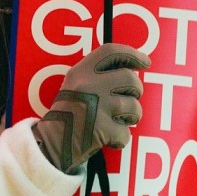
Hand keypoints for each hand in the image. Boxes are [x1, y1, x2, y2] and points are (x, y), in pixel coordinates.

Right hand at [32, 43, 149, 173]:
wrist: (51, 143)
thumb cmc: (69, 114)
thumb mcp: (76, 86)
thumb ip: (98, 75)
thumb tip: (133, 70)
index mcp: (81, 72)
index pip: (111, 52)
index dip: (132, 54)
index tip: (145, 62)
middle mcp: (88, 85)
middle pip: (130, 79)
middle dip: (135, 92)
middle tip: (127, 101)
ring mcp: (96, 107)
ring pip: (134, 107)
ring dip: (130, 117)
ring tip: (116, 122)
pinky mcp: (101, 129)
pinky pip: (126, 133)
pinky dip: (120, 139)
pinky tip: (107, 138)